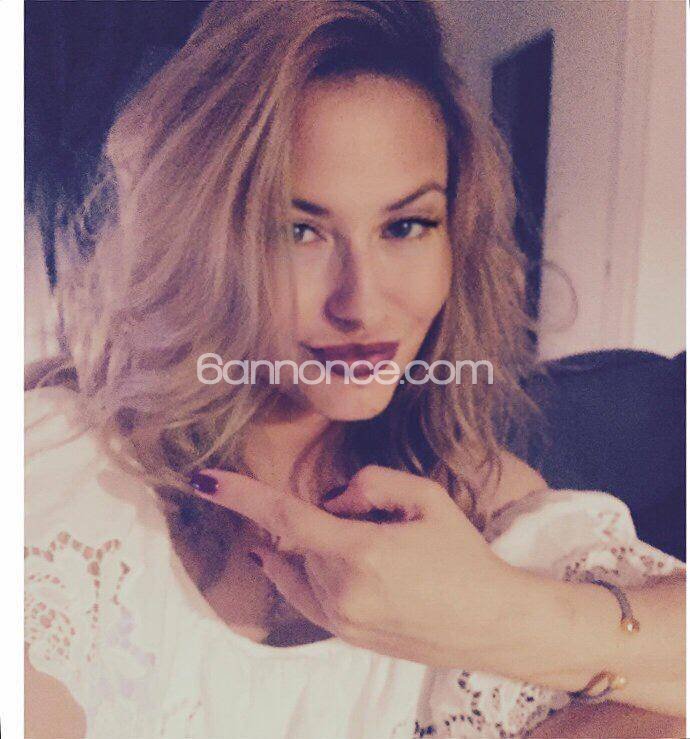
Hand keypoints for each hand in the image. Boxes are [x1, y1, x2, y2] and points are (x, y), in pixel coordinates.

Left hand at [188, 464, 515, 666]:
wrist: (491, 623)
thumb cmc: (463, 556)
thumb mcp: (426, 497)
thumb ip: (370, 483)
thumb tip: (332, 499)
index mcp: (361, 554)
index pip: (284, 518)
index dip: (241, 495)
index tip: (205, 480)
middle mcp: (341, 593)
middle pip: (297, 538)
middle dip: (314, 517)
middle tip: (367, 518)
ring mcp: (340, 621)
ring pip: (296, 566)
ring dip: (310, 545)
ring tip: (366, 544)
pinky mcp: (344, 636)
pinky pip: (302, 594)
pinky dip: (297, 570)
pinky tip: (305, 558)